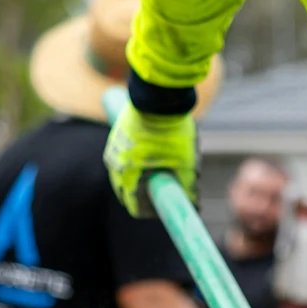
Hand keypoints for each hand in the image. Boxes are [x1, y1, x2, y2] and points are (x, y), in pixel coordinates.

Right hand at [103, 98, 196, 216]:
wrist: (159, 96)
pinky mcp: (116, 137)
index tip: (168, 208)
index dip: (153, 211)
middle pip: (128, 193)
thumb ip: (188, 188)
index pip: (135, 207)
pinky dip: (138, 163)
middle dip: (148, 195)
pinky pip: (125, 159)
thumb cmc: (173, 130)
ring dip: (142, 178)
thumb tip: (194, 206)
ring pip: (126, 175)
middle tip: (168, 191)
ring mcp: (113, 150)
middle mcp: (115, 165)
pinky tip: (156, 156)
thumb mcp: (186, 163)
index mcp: (127, 175)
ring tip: (164, 170)